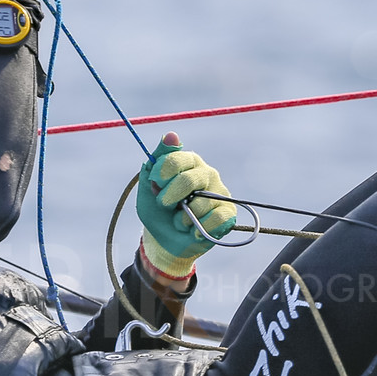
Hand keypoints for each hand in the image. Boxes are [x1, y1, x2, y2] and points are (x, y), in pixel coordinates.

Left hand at [135, 131, 236, 278]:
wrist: (165, 241)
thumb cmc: (157, 210)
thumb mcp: (148, 186)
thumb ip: (157, 160)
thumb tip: (171, 135)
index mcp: (189, 162)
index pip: (177, 159)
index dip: (163, 173)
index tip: (154, 184)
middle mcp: (207, 173)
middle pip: (189, 180)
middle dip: (170, 198)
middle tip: (163, 205)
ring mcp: (220, 193)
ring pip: (201, 204)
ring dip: (183, 219)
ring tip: (180, 221)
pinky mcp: (228, 213)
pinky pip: (217, 218)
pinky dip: (200, 228)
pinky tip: (194, 231)